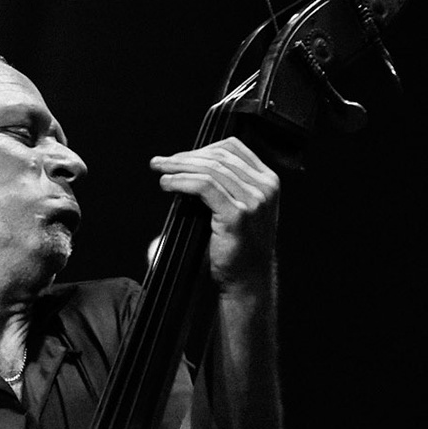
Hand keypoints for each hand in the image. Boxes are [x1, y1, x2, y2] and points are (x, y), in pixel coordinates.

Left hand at [150, 137, 278, 292]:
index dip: (202, 148)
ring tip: (160, 170)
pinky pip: (204, 187)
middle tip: (162, 161)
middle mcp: (264, 188)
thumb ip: (225, 186)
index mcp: (267, 181)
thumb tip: (189, 167)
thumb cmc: (239, 248)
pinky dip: (181, 181)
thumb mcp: (239, 208)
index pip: (233, 148)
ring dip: (179, 167)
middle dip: (186, 156)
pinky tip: (167, 184)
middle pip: (219, 156)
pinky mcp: (237, 215)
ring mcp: (253, 201)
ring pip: (210, 169)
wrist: (248, 280)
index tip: (180, 156)